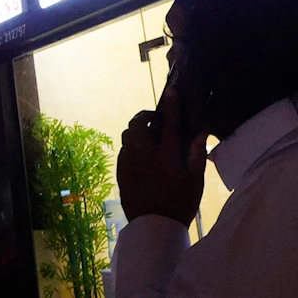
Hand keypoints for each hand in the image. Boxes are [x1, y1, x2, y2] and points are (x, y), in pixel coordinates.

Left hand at [117, 90, 206, 225]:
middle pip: (137, 124)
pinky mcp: (120, 170)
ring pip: (126, 135)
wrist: (154, 226)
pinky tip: (141, 153)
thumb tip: (200, 131)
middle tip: (156, 120)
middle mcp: (143, 155)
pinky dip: (131, 145)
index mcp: (166, 156)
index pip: (169, 124)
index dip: (171, 107)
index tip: (172, 93)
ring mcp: (128, 162)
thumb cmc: (180, 203)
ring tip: (148, 136)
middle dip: (144, 116)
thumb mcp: (195, 180)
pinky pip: (123, 150)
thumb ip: (197, 153)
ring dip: (136, 130)